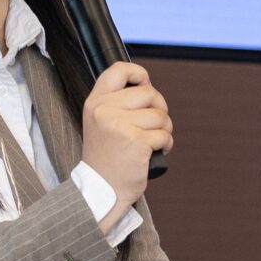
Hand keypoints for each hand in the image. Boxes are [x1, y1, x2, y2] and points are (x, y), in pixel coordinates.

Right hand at [80, 61, 172, 219]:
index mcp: (95, 102)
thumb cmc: (107, 158)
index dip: (139, 74)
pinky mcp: (136, 141)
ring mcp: (120, 125)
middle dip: (158, 108)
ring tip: (150, 142)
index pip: (118, 70)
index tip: (145, 85)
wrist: (102, 190)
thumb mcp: (100, 123)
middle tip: (152, 125)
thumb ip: (117, 103)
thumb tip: (148, 86)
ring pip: (160, 115)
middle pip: (149, 93)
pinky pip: (164, 135)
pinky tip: (154, 153)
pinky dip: (165, 144)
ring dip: (163, 130)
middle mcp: (105, 110)